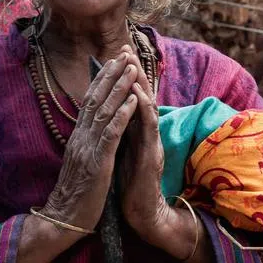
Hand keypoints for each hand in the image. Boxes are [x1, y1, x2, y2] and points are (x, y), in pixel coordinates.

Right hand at [39, 53, 141, 234]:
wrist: (64, 219)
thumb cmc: (77, 192)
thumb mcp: (81, 160)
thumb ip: (88, 141)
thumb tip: (95, 124)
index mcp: (78, 136)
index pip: (90, 100)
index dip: (102, 78)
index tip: (114, 60)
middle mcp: (81, 137)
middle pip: (96, 98)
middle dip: (112, 74)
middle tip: (125, 54)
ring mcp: (88, 148)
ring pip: (104, 111)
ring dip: (120, 88)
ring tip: (133, 69)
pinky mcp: (97, 163)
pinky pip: (111, 135)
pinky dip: (122, 115)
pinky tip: (132, 101)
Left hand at [118, 73, 167, 237]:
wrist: (140, 212)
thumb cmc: (130, 184)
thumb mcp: (121, 152)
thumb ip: (120, 132)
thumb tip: (111, 114)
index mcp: (135, 132)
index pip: (130, 99)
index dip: (124, 78)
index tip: (115, 57)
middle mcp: (145, 134)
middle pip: (141, 97)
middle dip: (133, 72)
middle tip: (125, 49)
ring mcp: (150, 142)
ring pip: (147, 107)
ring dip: (140, 83)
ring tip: (132, 63)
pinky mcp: (151, 155)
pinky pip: (148, 127)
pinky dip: (142, 108)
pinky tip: (137, 93)